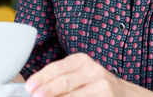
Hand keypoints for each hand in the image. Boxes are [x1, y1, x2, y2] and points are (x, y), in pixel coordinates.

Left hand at [24, 53, 152, 96]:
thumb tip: (36, 88)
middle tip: (35, 96)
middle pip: (65, 82)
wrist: (123, 93)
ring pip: (74, 95)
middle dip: (48, 90)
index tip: (29, 86)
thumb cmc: (92, 83)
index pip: (57, 68)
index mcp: (81, 60)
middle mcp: (93, 69)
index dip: (42, 77)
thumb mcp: (78, 73)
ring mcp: (102, 84)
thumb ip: (60, 78)